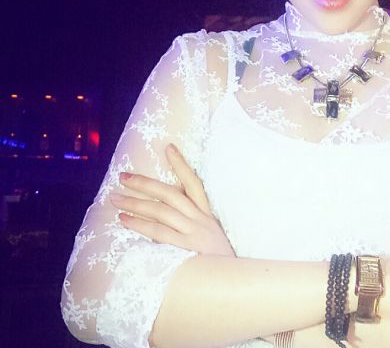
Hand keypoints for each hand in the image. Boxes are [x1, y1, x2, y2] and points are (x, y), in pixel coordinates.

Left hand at [109, 144, 234, 255]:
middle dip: (145, 183)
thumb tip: (161, 215)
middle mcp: (201, 220)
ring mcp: (194, 234)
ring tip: (116, 199)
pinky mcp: (186, 249)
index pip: (194, 183)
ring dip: (136, 203)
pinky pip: (159, 232)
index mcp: (207, 216)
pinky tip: (125, 219)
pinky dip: (140, 224)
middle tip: (123, 176)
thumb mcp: (208, 239)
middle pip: (171, 194)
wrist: (233, 283)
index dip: (181, 165)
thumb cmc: (215, 264)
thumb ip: (190, 225)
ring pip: (162, 211)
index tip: (169, 147)